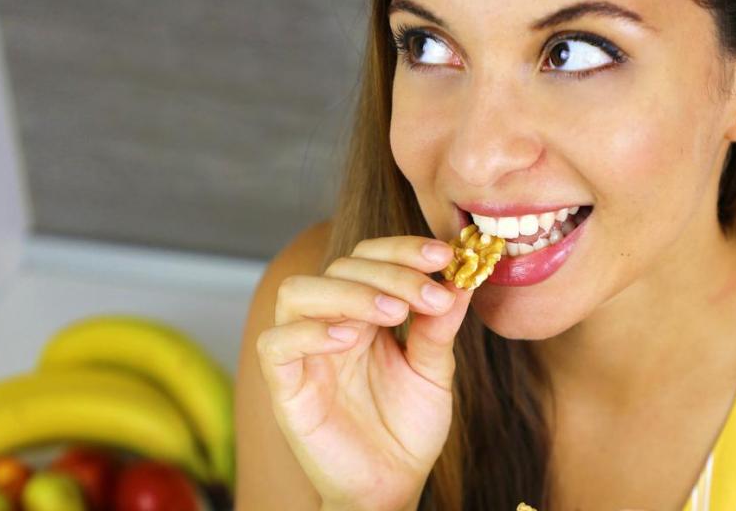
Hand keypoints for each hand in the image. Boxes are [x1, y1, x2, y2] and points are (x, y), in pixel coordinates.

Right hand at [257, 235, 469, 510]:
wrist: (392, 486)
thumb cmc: (407, 428)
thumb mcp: (432, 372)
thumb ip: (438, 328)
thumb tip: (459, 281)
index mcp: (363, 313)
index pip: (370, 258)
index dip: (402, 250)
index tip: (444, 256)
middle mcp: (330, 323)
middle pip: (340, 267)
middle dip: (389, 273)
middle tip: (429, 296)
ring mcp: (304, 352)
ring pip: (298, 292)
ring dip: (349, 293)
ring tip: (393, 312)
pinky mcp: (285, 386)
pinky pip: (276, 344)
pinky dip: (307, 332)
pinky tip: (349, 339)